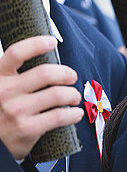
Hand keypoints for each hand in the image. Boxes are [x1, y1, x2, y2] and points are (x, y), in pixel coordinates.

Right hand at [0, 36, 82, 159]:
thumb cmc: (1, 111)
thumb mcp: (1, 88)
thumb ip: (16, 75)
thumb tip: (47, 58)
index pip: (16, 53)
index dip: (36, 44)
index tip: (52, 42)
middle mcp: (5, 92)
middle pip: (45, 73)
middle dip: (66, 73)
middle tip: (72, 77)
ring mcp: (16, 111)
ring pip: (58, 94)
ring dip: (73, 94)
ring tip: (74, 97)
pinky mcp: (26, 129)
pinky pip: (60, 116)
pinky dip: (74, 114)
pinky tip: (75, 113)